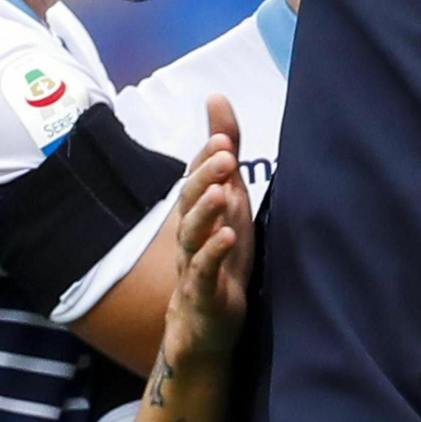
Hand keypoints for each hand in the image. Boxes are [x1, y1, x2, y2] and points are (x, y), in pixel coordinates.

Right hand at [164, 94, 253, 360]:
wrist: (203, 325)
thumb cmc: (219, 256)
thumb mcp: (230, 200)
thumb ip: (225, 154)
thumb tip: (216, 97)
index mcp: (199, 212)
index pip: (197, 179)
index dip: (207, 157)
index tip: (222, 135)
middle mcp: (191, 234)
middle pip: (190, 200)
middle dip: (205, 175)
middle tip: (224, 154)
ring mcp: (194, 264)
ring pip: (192, 234)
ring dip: (206, 210)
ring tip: (222, 191)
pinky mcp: (204, 294)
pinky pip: (204, 272)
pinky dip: (214, 254)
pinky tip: (228, 238)